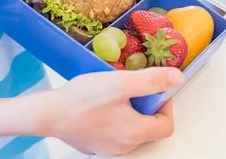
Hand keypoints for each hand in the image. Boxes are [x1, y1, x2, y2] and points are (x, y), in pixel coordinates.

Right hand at [46, 67, 182, 155]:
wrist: (48, 113)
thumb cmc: (83, 99)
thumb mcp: (121, 83)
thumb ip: (151, 80)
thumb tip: (177, 78)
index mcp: (136, 132)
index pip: (166, 125)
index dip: (166, 105)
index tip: (155, 89)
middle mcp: (125, 146)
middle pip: (148, 127)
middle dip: (145, 106)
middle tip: (132, 87)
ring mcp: (108, 148)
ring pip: (130, 129)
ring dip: (128, 111)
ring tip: (114, 93)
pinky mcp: (94, 145)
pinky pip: (112, 132)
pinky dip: (112, 118)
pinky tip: (99, 104)